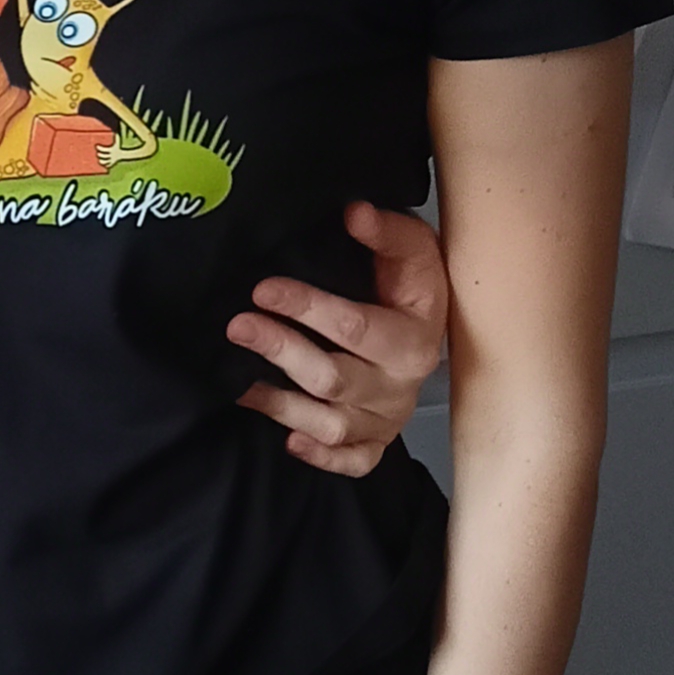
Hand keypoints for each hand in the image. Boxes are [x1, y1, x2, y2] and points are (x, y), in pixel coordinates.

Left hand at [225, 201, 447, 475]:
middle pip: (333, 378)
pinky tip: (289, 441)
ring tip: (239, 381)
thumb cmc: (413, 291)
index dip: (306, 308)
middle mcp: (399, 386)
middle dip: (281, 351)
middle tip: (239, 326)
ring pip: (332, 424)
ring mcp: (387, 418)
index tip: (264, 290)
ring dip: (281, 404)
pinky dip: (323, 457)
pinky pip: (354, 461)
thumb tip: (354, 212)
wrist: (435, 329)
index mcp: (413, 339)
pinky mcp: (377, 441)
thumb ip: (385, 232)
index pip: (355, 326)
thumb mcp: (412, 252)